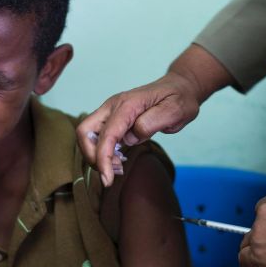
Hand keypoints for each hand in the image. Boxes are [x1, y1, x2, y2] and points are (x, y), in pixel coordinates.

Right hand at [77, 44, 233, 186]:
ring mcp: (111, 111)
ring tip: (119, 167)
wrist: (180, 87)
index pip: (107, 134)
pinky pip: (98, 136)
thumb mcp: (175, 111)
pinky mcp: (113, 119)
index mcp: (128, 104)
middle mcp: (113, 106)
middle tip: (112, 172)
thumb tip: (131, 137)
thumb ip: (152, 123)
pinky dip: (102, 151)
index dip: (103, 158)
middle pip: (85, 132)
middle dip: (92, 156)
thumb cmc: (179, 99)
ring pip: (88, 135)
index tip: (108, 179)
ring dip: (96, 155)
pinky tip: (119, 160)